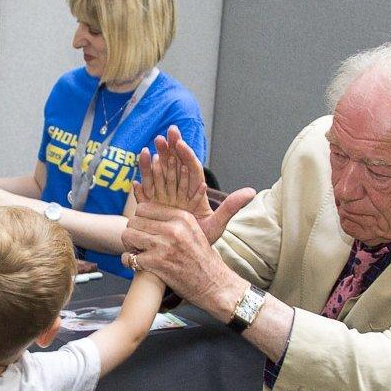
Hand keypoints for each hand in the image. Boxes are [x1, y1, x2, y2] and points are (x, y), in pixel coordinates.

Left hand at [121, 203, 243, 309]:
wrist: (214, 285)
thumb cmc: (202, 259)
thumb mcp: (194, 231)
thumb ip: (173, 220)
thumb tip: (145, 211)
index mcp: (182, 217)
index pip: (144, 208)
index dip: (140, 219)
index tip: (145, 230)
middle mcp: (173, 228)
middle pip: (134, 221)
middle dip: (133, 232)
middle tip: (139, 243)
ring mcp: (164, 246)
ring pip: (128, 236)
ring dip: (129, 246)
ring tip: (138, 252)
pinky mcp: (157, 263)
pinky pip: (129, 257)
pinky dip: (129, 262)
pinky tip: (138, 265)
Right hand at [135, 125, 255, 243]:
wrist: (181, 256)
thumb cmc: (200, 241)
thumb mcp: (217, 225)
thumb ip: (231, 207)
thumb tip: (251, 192)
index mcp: (194, 192)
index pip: (191, 169)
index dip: (186, 155)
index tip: (180, 143)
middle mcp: (178, 191)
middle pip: (174, 166)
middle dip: (169, 149)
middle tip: (164, 134)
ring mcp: (164, 197)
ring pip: (158, 174)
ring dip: (154, 161)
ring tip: (149, 148)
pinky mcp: (151, 206)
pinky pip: (145, 191)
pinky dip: (142, 181)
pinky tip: (138, 171)